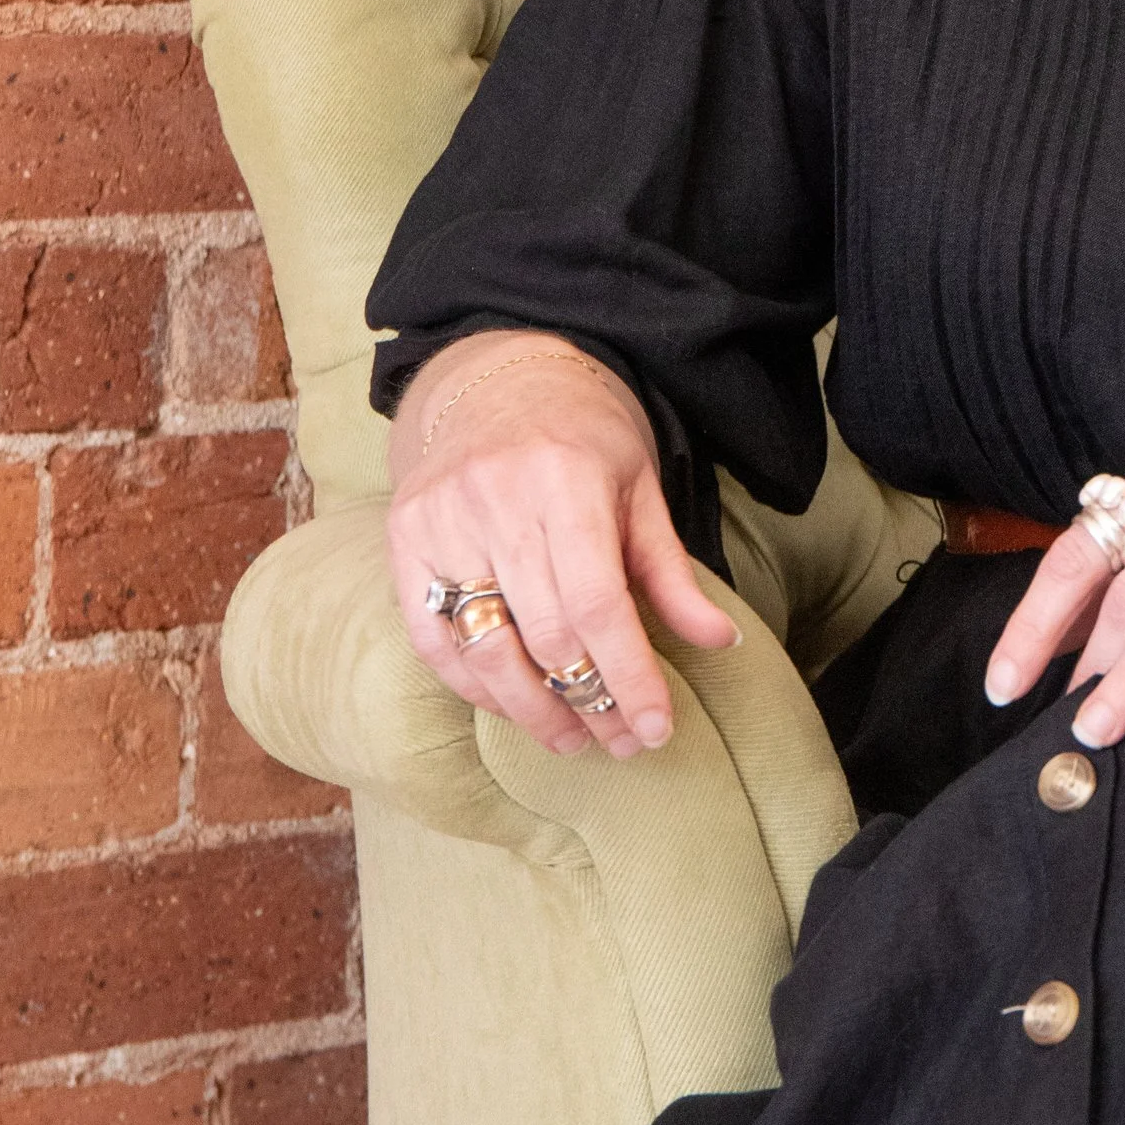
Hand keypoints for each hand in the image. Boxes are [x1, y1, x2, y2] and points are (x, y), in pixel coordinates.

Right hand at [384, 337, 739, 759]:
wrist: (499, 383)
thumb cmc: (586, 439)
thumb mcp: (642, 490)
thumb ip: (672, 573)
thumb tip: (723, 642)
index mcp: (565, 480)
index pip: (598, 605)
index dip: (628, 676)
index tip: (656, 729)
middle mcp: (493, 501)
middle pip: (545, 634)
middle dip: (591, 701)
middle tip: (624, 742)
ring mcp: (439, 521)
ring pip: (485, 647)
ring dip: (533, 710)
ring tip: (575, 739)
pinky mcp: (402, 540)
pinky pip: (434, 640)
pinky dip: (476, 685)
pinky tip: (515, 708)